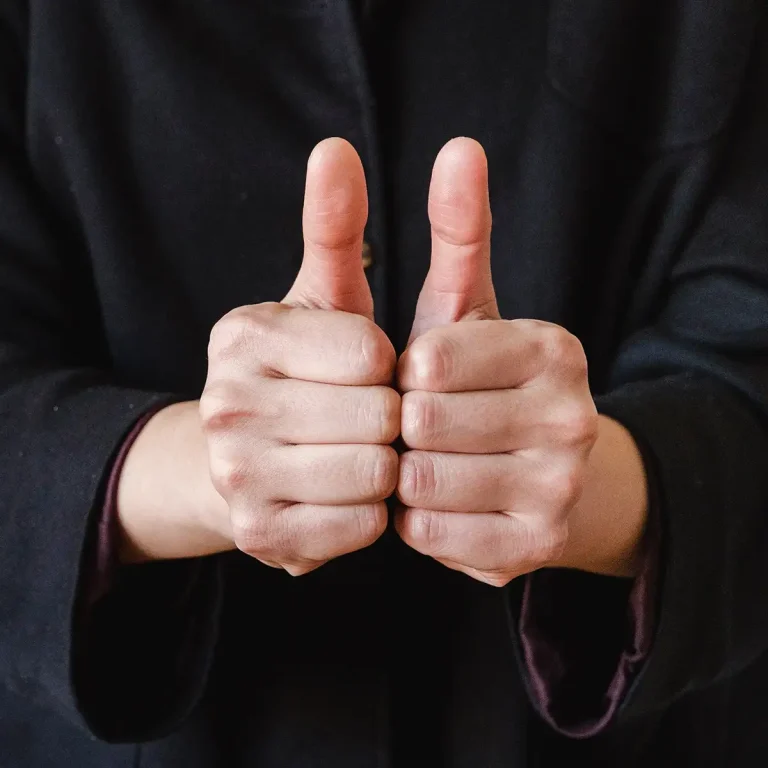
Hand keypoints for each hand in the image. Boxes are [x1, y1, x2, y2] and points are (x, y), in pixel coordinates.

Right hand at [200, 138, 398, 575]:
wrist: (247, 460)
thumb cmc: (308, 371)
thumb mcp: (323, 297)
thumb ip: (334, 226)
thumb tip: (335, 148)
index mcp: (245, 335)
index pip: (372, 353)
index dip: (392, 366)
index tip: (374, 372)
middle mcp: (227, 402)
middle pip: (378, 416)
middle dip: (395, 418)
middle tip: (375, 418)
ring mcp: (235, 475)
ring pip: (373, 473)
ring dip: (388, 465)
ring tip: (366, 453)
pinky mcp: (259, 535)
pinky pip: (361, 525)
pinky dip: (373, 511)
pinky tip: (351, 494)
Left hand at [395, 138, 599, 586]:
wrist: (544, 477)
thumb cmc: (484, 384)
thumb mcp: (470, 309)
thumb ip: (460, 232)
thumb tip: (459, 146)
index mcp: (554, 348)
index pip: (431, 358)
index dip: (403, 374)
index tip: (417, 379)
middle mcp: (571, 415)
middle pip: (422, 422)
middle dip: (400, 424)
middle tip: (417, 425)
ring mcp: (561, 487)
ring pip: (420, 481)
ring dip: (403, 472)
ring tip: (425, 461)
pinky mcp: (535, 547)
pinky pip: (428, 533)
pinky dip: (415, 518)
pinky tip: (436, 501)